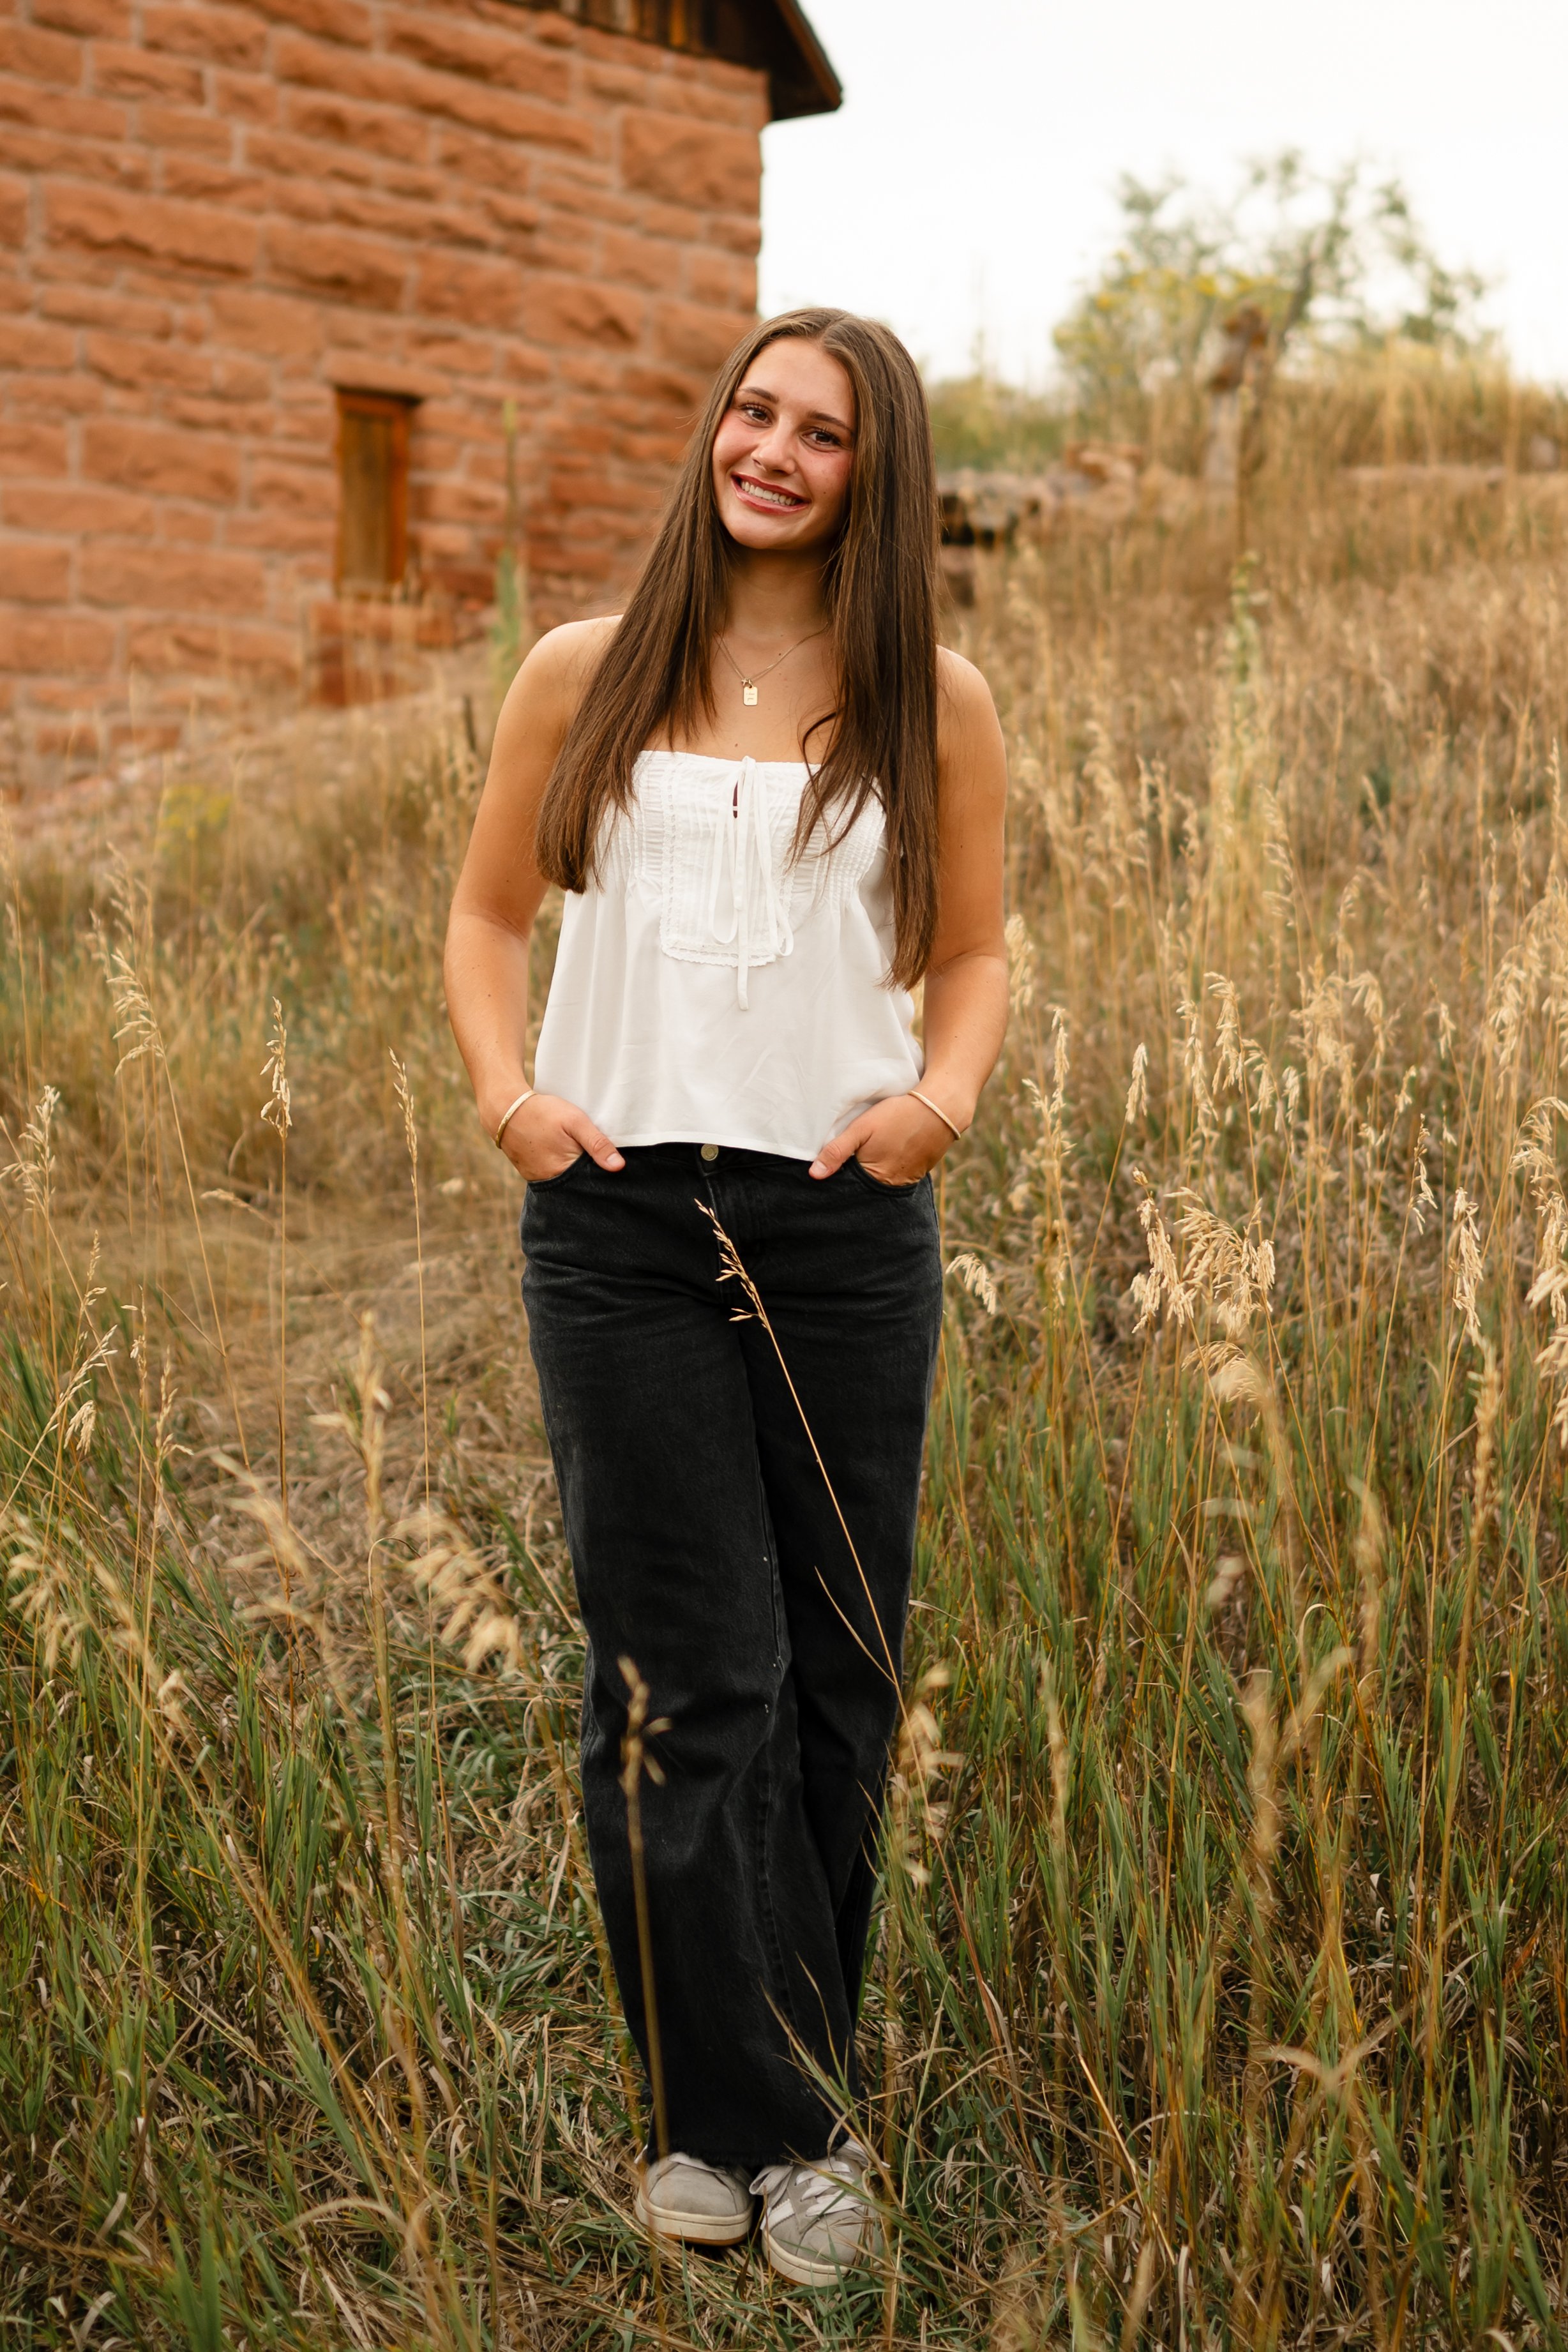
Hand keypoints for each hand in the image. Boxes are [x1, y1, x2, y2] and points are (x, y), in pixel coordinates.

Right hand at [495, 1091, 623, 1180]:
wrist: (504, 1108)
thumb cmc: (541, 1112)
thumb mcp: (575, 1121)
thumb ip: (597, 1143)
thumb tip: (619, 1167)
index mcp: (565, 1172)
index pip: (593, 1182)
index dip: (603, 1171)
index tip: (611, 1161)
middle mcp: (551, 1182)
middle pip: (579, 1184)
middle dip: (589, 1173)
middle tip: (591, 1151)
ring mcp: (538, 1179)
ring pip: (566, 1180)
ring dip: (574, 1171)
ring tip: (577, 1151)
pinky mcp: (531, 1174)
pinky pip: (553, 1176)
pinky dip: (561, 1168)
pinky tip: (564, 1154)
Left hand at [809, 1093, 953, 1185]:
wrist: (940, 1108)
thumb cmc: (898, 1115)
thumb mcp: (862, 1128)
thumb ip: (837, 1151)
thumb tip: (814, 1175)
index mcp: (874, 1177)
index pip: (848, 1188)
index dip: (839, 1178)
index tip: (833, 1168)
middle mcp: (891, 1186)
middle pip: (865, 1188)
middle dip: (855, 1179)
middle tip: (853, 1158)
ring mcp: (907, 1181)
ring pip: (881, 1184)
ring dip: (873, 1175)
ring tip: (871, 1155)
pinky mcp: (919, 1173)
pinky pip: (897, 1177)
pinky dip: (889, 1170)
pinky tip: (887, 1155)